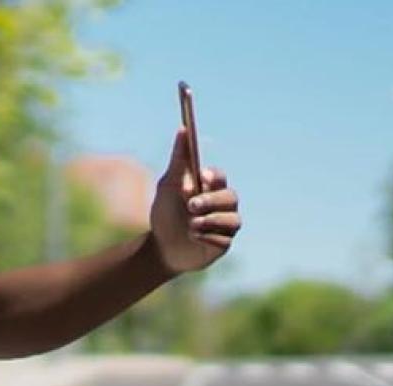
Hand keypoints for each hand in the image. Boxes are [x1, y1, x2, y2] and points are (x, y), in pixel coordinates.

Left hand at [149, 126, 240, 273]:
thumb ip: (178, 160)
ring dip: (209, 221)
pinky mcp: (224, 243)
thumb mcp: (168, 186)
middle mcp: (222, 205)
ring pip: (232, 220)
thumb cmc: (166, 214)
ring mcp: (225, 225)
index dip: (214, 177)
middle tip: (191, 205)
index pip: (220, 177)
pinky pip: (224, 239)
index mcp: (209, 188)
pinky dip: (207, 237)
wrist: (161, 248)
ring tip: (190, 226)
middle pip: (230, 197)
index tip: (202, 177)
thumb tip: (182, 129)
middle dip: (210, 201)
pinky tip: (193, 238)